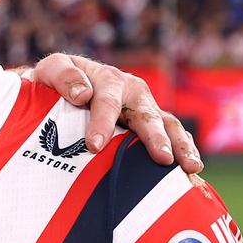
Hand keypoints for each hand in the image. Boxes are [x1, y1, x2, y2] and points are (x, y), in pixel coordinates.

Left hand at [23, 54, 201, 172]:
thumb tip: (83, 93)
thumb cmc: (52, 85)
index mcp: (108, 79)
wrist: (58, 93)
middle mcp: (132, 92)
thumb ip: (62, 75)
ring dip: (180, 144)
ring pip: (168, 124)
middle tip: (161, 157)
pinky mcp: (153, 126)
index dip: (102, 122)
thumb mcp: (50, 72)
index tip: (95, 145)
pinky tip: (192, 170)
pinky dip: (185, 150)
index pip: (107, 101)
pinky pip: (174, 136)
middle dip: (154, 136)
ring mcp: (146, 109)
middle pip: (146, 114)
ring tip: (189, 166)